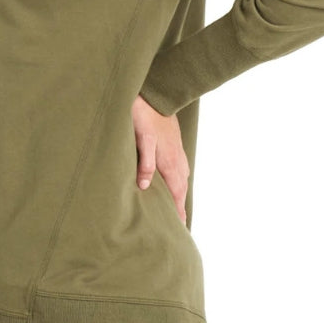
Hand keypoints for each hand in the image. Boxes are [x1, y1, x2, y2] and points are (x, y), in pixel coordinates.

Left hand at [132, 94, 189, 223]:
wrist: (156, 95)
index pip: (176, 194)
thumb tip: (145, 187)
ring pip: (181, 179)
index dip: (177, 211)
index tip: (180, 227)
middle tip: (180, 225)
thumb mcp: (142, 139)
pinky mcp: (174, 145)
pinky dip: (178, 181)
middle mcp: (177, 160)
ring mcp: (177, 152)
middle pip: (181, 190)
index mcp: (170, 162)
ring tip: (177, 208)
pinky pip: (179, 169)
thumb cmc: (145, 116)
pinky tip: (174, 182)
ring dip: (180, 195)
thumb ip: (145, 163)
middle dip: (180, 207)